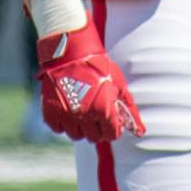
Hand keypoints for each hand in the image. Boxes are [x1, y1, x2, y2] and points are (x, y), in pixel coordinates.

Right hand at [35, 24, 141, 142]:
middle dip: (97, 129)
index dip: (112, 128)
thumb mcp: (119, 85)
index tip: (109, 120)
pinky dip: (62, 123)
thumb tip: (140, 131)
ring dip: (80, 128)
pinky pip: (58, 128)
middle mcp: (85, 115)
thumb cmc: (97, 67)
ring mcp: (67, 114)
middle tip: (94, 115)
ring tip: (80, 113)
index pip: (111, 135)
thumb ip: (129, 109)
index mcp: (104, 110)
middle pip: (94, 137)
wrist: (71, 53)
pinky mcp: (51, 110)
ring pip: (76, 135)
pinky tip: (67, 111)